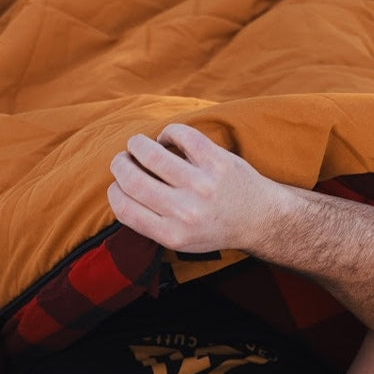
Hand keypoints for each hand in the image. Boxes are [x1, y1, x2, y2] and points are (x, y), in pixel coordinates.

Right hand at [107, 124, 288, 255]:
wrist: (259, 220)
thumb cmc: (213, 228)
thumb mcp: (180, 241)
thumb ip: (150, 222)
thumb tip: (119, 190)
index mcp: (172, 235)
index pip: (124, 208)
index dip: (114, 191)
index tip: (117, 184)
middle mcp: (186, 212)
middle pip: (133, 180)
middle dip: (120, 165)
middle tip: (122, 160)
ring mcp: (203, 185)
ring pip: (152, 154)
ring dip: (137, 144)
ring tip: (137, 144)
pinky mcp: (218, 161)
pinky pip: (182, 135)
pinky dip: (169, 133)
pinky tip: (169, 138)